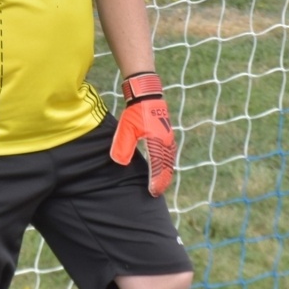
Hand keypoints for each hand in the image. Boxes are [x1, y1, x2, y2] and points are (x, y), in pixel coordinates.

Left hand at [109, 72, 175, 196]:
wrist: (147, 95)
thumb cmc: (136, 112)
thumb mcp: (126, 128)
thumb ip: (122, 145)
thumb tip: (119, 162)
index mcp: (157, 142)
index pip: (157, 166)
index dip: (155, 180)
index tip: (152, 191)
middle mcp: (166, 142)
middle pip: (167, 166)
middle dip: (162, 181)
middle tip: (157, 193)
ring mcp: (168, 139)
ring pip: (169, 161)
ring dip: (166, 174)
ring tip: (161, 186)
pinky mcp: (167, 136)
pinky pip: (169, 155)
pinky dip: (167, 165)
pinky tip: (164, 170)